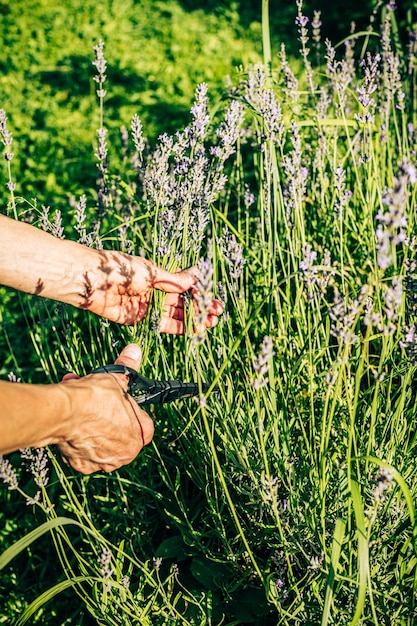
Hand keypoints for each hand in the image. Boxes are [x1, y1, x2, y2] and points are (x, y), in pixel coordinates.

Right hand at [58, 344, 153, 473]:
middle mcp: (123, 454)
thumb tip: (134, 350)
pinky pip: (84, 452)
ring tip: (81, 406)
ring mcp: (103, 462)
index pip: (143, 426)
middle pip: (119, 433)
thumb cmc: (95, 397)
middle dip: (108, 416)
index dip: (131, 413)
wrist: (65, 411)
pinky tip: (73, 424)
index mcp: (138, 436)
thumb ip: (128, 366)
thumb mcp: (116, 378)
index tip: (121, 405)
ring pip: (101, 441)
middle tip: (97, 402)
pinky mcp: (82, 466)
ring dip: (92, 425)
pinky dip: (79, 440)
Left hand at [82, 251, 223, 332]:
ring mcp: (149, 306)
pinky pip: (163, 325)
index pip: (185, 286)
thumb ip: (173, 280)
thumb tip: (195, 277)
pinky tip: (194, 329)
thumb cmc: (119, 269)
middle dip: (200, 307)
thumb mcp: (150, 271)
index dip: (200, 292)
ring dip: (193, 319)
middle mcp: (155, 291)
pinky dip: (179, 328)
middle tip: (217, 312)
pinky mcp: (141, 319)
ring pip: (176, 315)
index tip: (214, 297)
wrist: (92, 281)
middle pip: (183, 302)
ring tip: (210, 322)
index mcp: (159, 276)